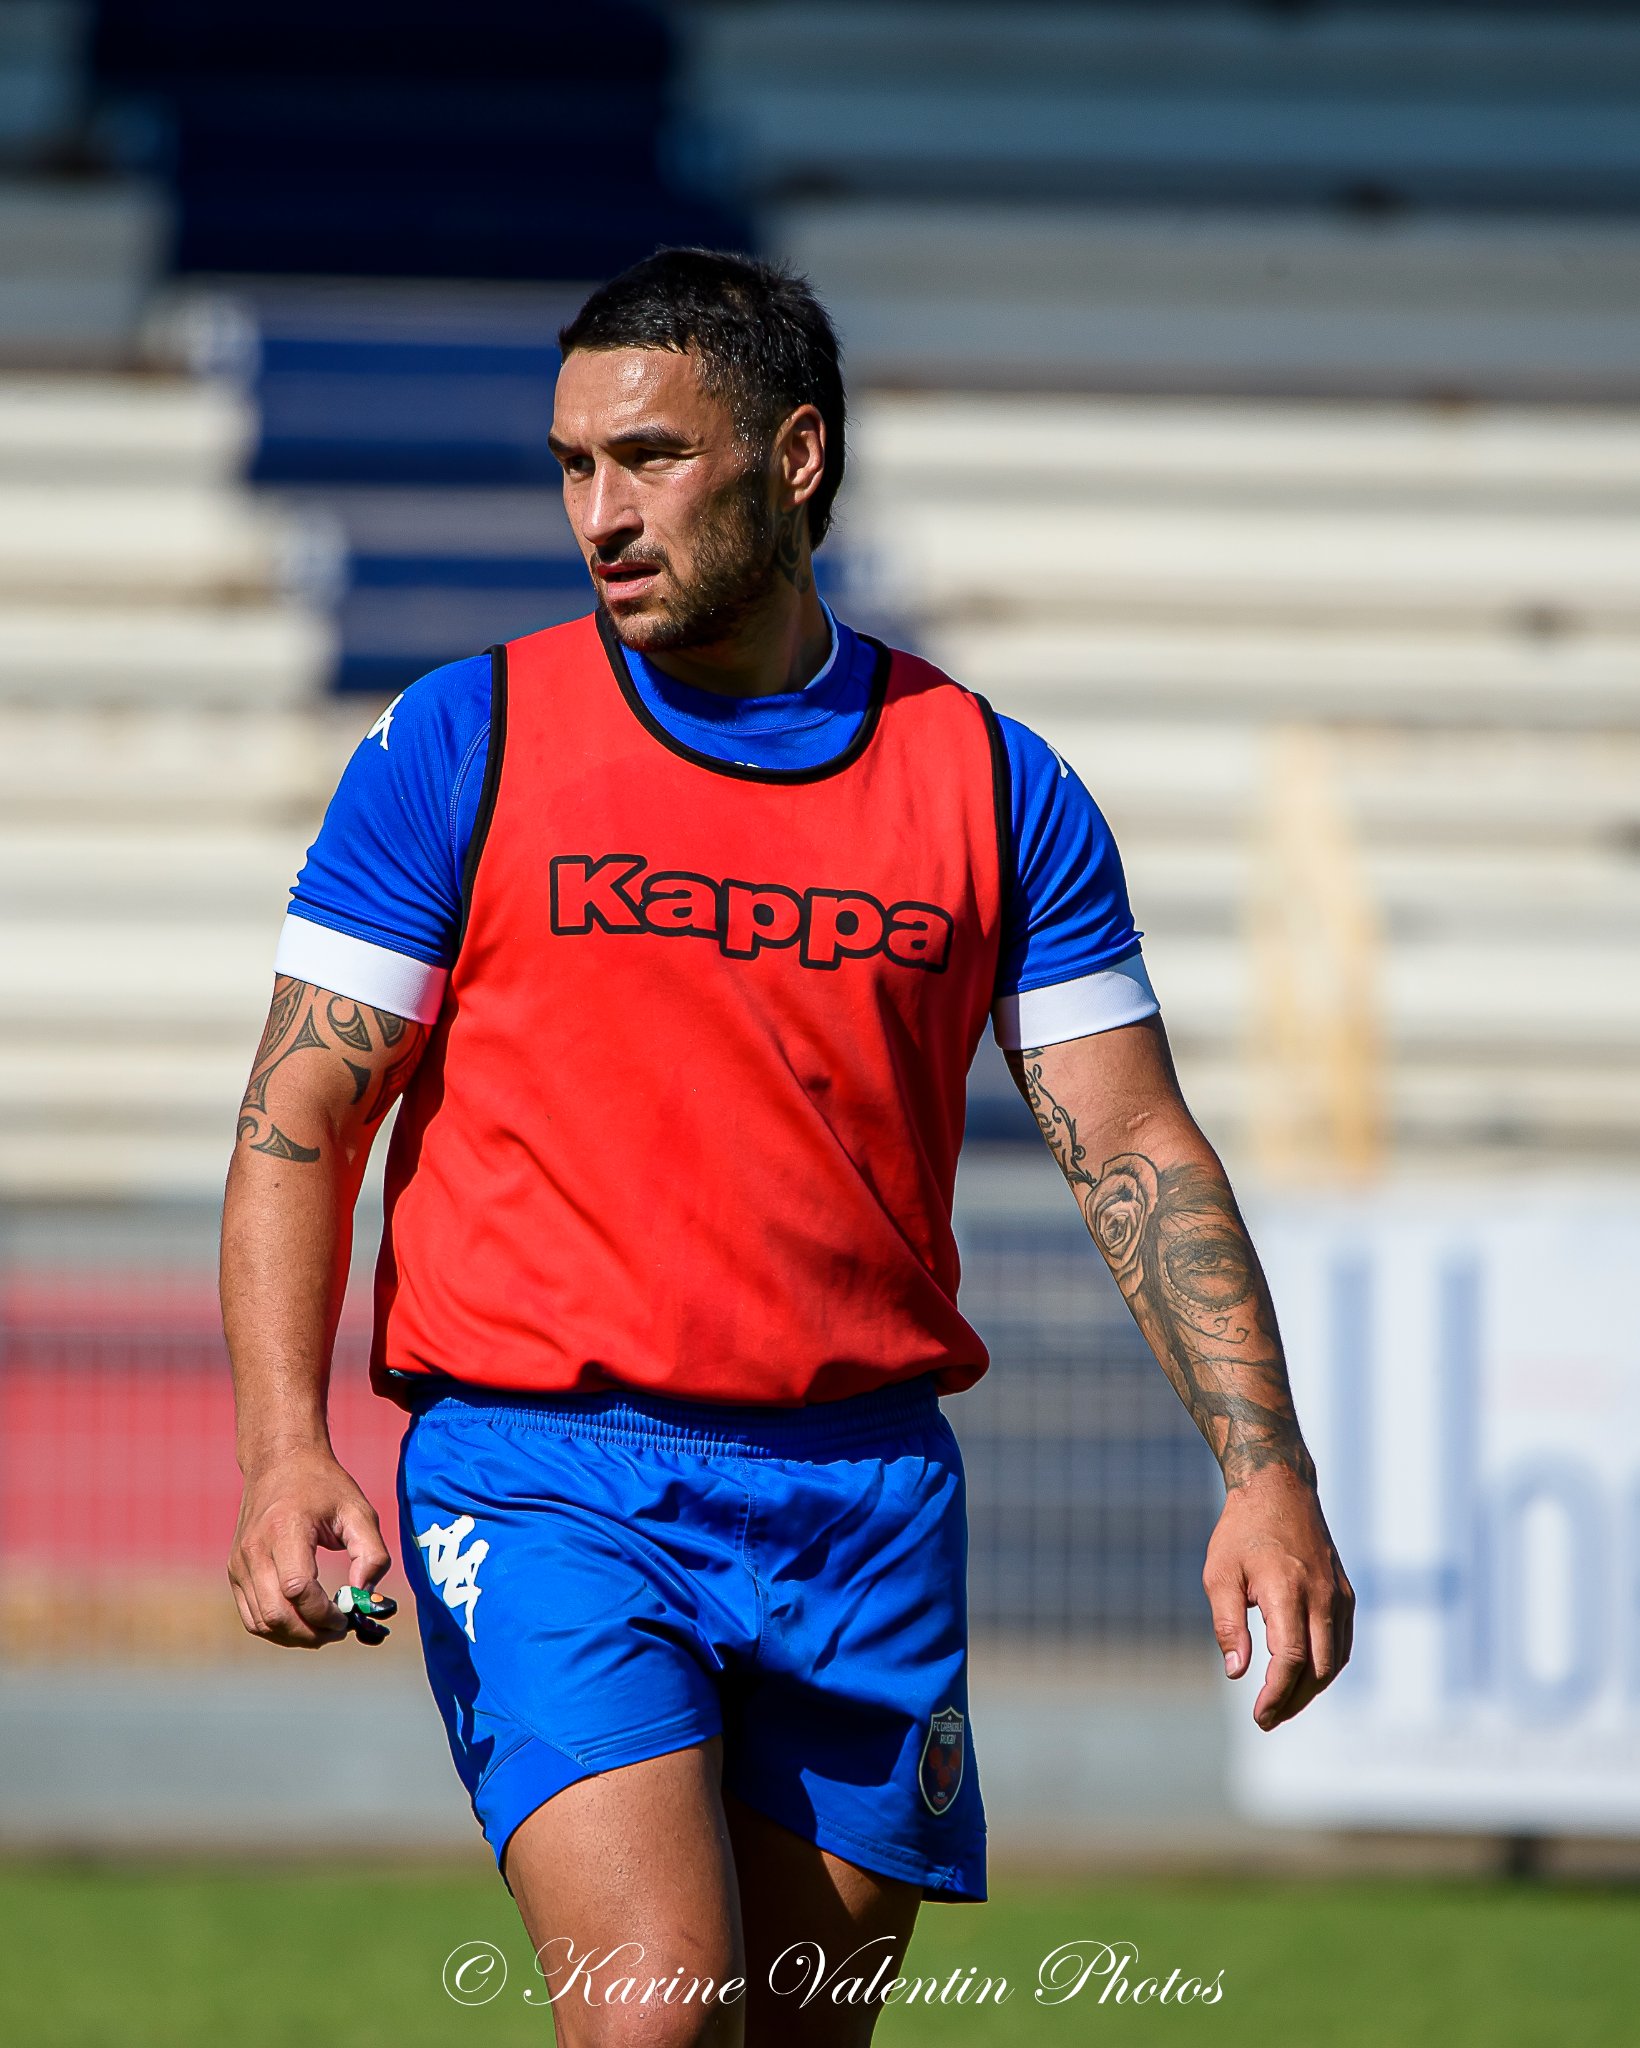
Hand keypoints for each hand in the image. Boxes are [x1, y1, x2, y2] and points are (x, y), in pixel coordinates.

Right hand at [229, 1445, 391, 1648]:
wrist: (279, 1462)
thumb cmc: (323, 1486)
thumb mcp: (359, 1510)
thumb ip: (372, 1554)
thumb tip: (364, 1597)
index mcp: (285, 1529)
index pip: (297, 1589)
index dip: (323, 1613)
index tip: (347, 1617)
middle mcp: (255, 1549)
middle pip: (276, 1613)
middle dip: (312, 1632)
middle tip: (340, 1630)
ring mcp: (240, 1563)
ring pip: (261, 1622)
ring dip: (295, 1636)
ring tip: (325, 1629)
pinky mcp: (235, 1571)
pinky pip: (252, 1616)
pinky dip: (278, 1629)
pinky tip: (303, 1622)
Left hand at [1203, 1470, 1353, 1729]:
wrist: (1278, 1489)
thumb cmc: (1241, 1532)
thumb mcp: (1219, 1575)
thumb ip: (1228, 1625)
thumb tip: (1238, 1673)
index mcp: (1288, 1591)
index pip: (1291, 1659)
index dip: (1277, 1695)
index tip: (1259, 1716)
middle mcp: (1321, 1597)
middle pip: (1318, 1669)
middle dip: (1293, 1701)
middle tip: (1267, 1720)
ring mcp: (1338, 1595)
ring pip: (1335, 1661)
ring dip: (1312, 1691)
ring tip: (1282, 1705)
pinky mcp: (1345, 1593)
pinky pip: (1343, 1643)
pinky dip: (1326, 1669)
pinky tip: (1304, 1679)